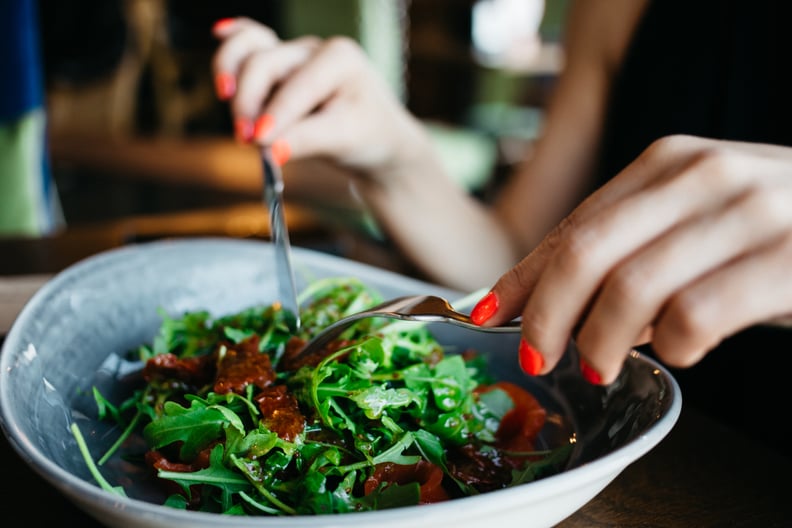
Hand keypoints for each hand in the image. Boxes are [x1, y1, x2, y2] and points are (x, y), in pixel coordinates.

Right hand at [211, 17, 428, 179]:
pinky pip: (250, 42)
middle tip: (248, 142)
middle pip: (264, 64)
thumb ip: (307, 141)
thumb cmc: (366, 135)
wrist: (375, 139)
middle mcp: (313, 49)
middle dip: (250, 104)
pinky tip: (220, 33)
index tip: (259, 143)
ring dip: (234, 84)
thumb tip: (270, 150)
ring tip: (237, 122)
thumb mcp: (345, 140)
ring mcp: (293, 54)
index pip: (297, 85)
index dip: (275, 114)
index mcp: (339, 58)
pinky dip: (234, 41)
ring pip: (249, 51)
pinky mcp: (278, 65)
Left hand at [472, 135, 791, 382]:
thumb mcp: (689, 221)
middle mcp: (704, 176)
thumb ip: (621, 245)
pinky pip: (699, 316)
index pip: (574, 226)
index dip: (524, 278)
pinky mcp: (790, 261)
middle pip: (589, 254)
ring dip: (602, 342)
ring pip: (634, 290)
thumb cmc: (767, 229)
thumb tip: (531, 295)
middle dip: (546, 315)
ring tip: (601, 365)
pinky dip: (673, 346)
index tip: (488, 316)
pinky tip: (680, 350)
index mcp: (668, 162)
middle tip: (538, 358)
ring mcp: (751, 214)